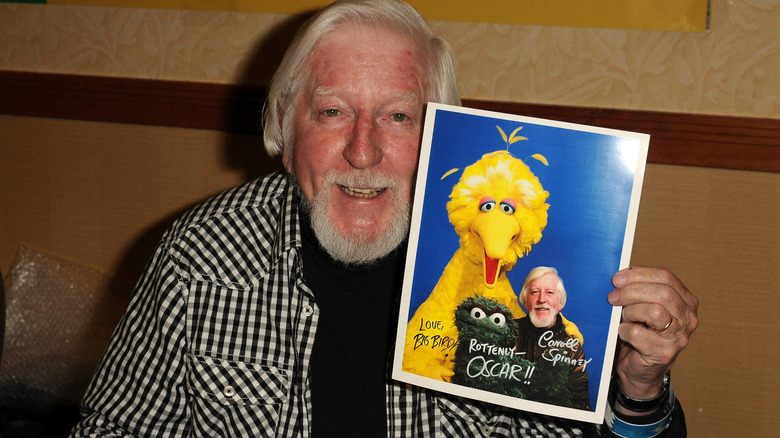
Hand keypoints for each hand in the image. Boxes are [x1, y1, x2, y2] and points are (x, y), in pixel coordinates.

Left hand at [608, 266, 698, 412]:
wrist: (639, 370)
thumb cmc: (639, 333)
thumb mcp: (642, 306)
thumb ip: (639, 290)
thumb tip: (619, 277)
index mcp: (686, 301)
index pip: (666, 277)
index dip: (639, 274)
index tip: (617, 278)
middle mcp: (688, 318)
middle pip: (663, 293)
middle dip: (631, 291)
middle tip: (612, 297)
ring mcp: (679, 337)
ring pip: (655, 312)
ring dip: (630, 312)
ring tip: (623, 318)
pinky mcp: (665, 353)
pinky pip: (638, 333)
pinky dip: (624, 330)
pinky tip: (623, 333)